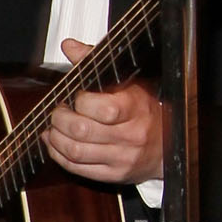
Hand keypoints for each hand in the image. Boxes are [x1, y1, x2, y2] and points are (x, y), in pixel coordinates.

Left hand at [45, 37, 165, 184]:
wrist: (167, 145)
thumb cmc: (143, 110)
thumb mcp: (127, 82)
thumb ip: (95, 63)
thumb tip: (70, 47)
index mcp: (135, 108)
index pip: (102, 108)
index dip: (80, 101)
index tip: (75, 96)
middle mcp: (131, 135)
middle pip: (81, 130)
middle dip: (60, 119)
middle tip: (58, 111)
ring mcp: (122, 157)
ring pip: (75, 151)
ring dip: (55, 138)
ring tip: (53, 127)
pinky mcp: (113, 174)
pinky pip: (77, 168)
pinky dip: (58, 155)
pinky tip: (55, 143)